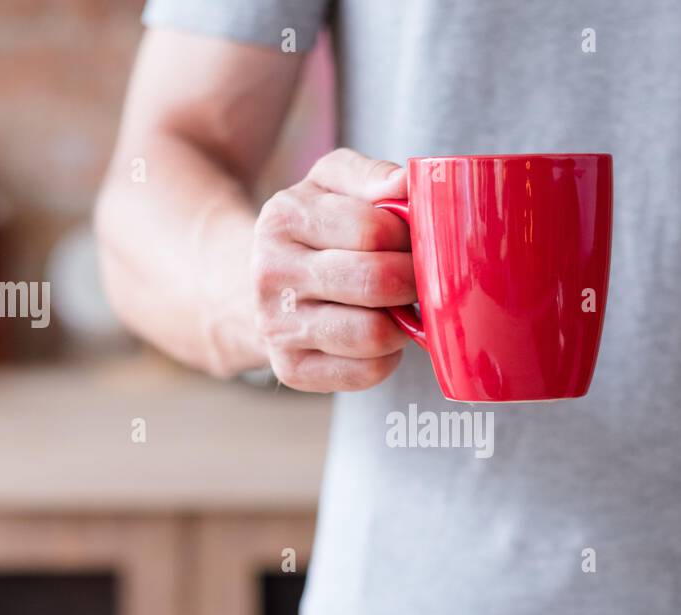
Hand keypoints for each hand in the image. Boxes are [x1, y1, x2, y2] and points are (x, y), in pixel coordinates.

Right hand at [252, 148, 416, 391]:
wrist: (263, 284)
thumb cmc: (315, 229)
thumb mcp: (332, 183)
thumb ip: (371, 176)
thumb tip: (407, 182)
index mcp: (283, 218)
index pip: (373, 230)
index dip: (408, 236)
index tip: (410, 240)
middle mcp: (272, 273)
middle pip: (376, 283)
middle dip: (413, 280)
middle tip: (417, 277)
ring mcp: (277, 326)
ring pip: (373, 333)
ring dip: (402, 322)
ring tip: (396, 306)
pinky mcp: (291, 369)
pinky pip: (367, 372)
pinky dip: (388, 356)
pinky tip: (377, 334)